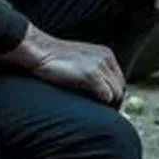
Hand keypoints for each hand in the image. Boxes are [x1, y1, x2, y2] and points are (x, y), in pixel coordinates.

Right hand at [0, 23, 124, 104]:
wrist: (39, 50)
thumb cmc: (53, 58)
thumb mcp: (79, 60)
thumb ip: (93, 70)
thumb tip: (101, 91)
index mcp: (105, 54)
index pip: (119, 80)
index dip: (112, 93)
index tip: (103, 102)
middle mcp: (106, 58)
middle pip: (120, 87)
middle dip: (111, 99)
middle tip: (98, 108)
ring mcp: (100, 65)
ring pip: (115, 93)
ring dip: (105, 102)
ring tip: (91, 105)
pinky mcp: (92, 74)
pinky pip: (106, 96)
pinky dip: (99, 102)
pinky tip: (88, 102)